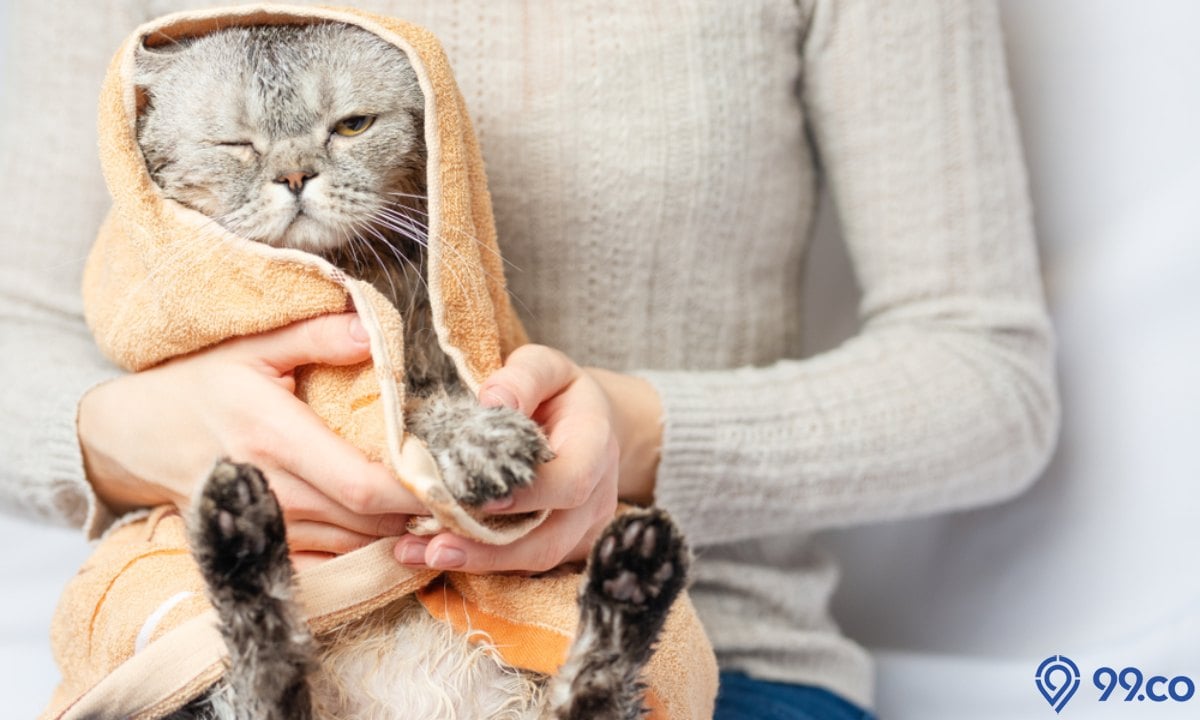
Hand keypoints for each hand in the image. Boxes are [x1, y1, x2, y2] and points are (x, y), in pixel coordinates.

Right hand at [78, 313, 425, 566]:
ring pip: (354, 544)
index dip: (416, 492)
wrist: (133, 437)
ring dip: (401, 530)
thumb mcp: (252, 347)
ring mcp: (267, 525)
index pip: (362, 485)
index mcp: (276, 437)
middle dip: (422, 512)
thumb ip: (316, 336)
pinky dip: (368, 547)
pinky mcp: (263, 544)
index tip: (459, 479)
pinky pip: (330, 557)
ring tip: (444, 504)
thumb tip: (373, 327)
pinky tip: (398, 526)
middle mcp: (274, 490)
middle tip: (469, 492)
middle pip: (368, 521)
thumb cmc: (199, 385)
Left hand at [393, 344, 661, 573]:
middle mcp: (597, 495)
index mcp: (596, 445)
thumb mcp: (546, 367)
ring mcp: (584, 527)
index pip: (571, 482)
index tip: (480, 498)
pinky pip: (526, 563)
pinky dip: (482, 561)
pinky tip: (435, 551)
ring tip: (421, 554)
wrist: (588, 423)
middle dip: (492, 550)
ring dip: (479, 562)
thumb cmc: (558, 392)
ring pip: (536, 559)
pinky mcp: (564, 545)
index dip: (528, 497)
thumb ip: (523, 377)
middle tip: (433, 548)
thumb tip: (492, 400)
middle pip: (551, 539)